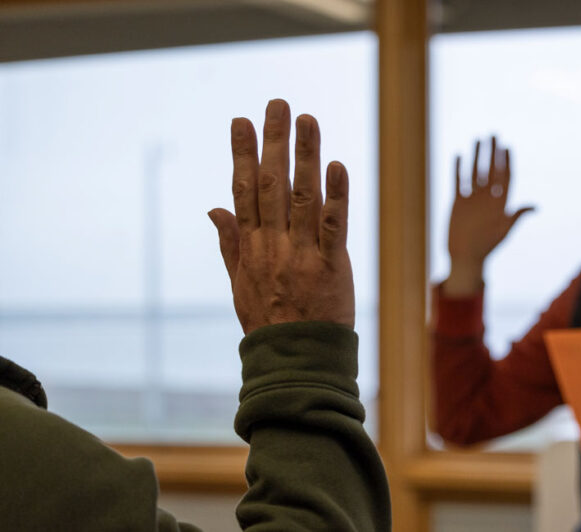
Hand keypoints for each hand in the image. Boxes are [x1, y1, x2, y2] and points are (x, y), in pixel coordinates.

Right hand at [208, 99, 354, 333]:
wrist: (296, 362)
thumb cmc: (269, 323)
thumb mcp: (239, 285)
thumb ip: (229, 244)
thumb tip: (213, 209)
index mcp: (251, 248)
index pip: (243, 191)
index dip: (241, 154)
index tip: (240, 121)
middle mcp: (273, 246)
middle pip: (271, 185)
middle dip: (274, 142)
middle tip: (278, 104)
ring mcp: (302, 254)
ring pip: (303, 197)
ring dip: (305, 155)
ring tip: (307, 120)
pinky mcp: (332, 266)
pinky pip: (334, 226)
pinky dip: (336, 195)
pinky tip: (336, 166)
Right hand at [444, 136, 533, 295]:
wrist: (465, 257)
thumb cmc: (488, 247)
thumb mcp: (504, 231)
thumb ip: (516, 216)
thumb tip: (534, 206)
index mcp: (501, 203)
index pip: (506, 177)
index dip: (507, 162)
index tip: (508, 147)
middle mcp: (488, 198)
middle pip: (491, 170)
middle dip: (493, 153)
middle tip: (494, 135)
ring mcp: (472, 199)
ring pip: (475, 172)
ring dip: (477, 156)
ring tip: (478, 139)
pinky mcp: (458, 202)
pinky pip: (458, 181)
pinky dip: (458, 169)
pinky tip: (459, 155)